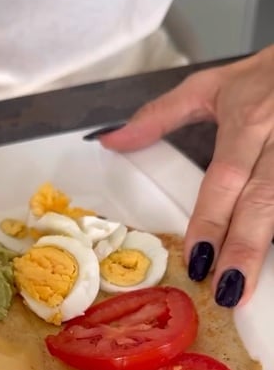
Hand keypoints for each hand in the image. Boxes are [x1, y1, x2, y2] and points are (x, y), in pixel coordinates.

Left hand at [100, 45, 273, 306]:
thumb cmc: (263, 78)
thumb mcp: (210, 85)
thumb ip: (162, 115)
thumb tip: (111, 139)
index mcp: (247, 120)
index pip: (226, 178)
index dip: (213, 219)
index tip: (198, 259)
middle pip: (263, 199)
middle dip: (244, 247)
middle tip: (227, 290)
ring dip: (267, 248)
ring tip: (248, 288)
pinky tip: (271, 268)